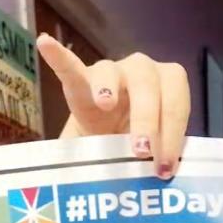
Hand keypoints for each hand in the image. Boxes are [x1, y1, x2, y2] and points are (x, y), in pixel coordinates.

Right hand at [36, 33, 190, 178]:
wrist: (108, 138)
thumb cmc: (139, 141)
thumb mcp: (156, 148)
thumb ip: (164, 155)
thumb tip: (171, 179)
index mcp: (169, 86)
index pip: (177, 103)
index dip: (174, 133)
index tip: (166, 166)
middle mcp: (143, 71)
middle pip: (149, 87)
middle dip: (148, 120)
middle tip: (142, 152)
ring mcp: (111, 71)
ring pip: (112, 72)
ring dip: (109, 89)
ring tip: (105, 104)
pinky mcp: (80, 79)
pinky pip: (70, 66)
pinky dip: (59, 57)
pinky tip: (45, 44)